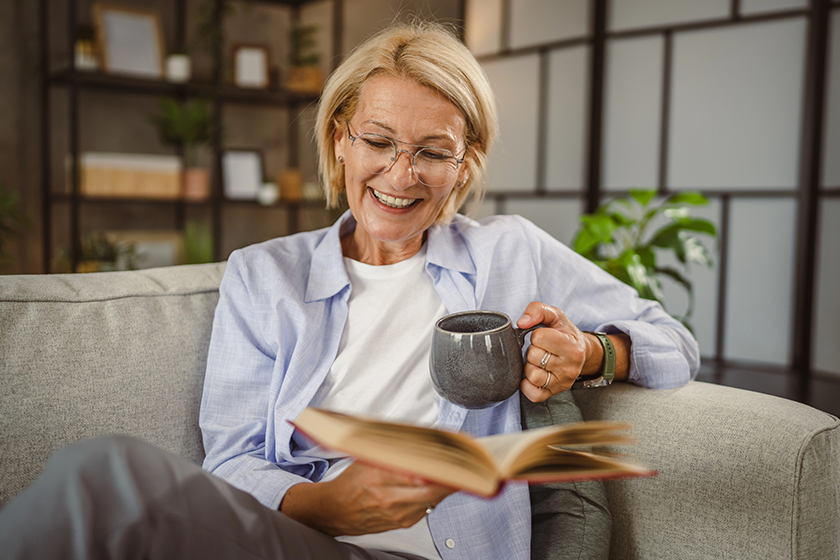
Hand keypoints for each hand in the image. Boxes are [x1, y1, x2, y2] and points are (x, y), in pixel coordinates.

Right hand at [280, 460, 453, 535]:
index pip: (415, 471)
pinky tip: (441, 484)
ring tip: (457, 470)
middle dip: (449, 476)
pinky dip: (437, 495)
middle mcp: (388, 498)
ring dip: (446, 485)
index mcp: (377, 477)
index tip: (451, 456)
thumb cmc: (351, 482)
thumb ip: (390, 449)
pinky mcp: (403, 523)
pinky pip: (428, 508)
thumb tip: (418, 437)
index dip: (437, 464)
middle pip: (430, 488)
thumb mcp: (366, 457)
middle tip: (463, 463)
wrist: (336, 511)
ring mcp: (397, 513)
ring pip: (433, 499)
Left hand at [516, 301, 590, 401]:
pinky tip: (533, 374)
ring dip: (529, 366)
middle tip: (541, 349)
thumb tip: (521, 322)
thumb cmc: (565, 333)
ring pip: (532, 375)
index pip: (539, 338)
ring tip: (538, 361)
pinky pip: (533, 394)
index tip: (543, 335)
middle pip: (533, 356)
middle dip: (532, 350)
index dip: (536, 334)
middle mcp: (570, 367)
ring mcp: (562, 382)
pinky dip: (527, 385)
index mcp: (572, 346)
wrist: (581, 352)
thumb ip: (537, 310)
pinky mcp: (554, 393)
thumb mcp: (555, 315)